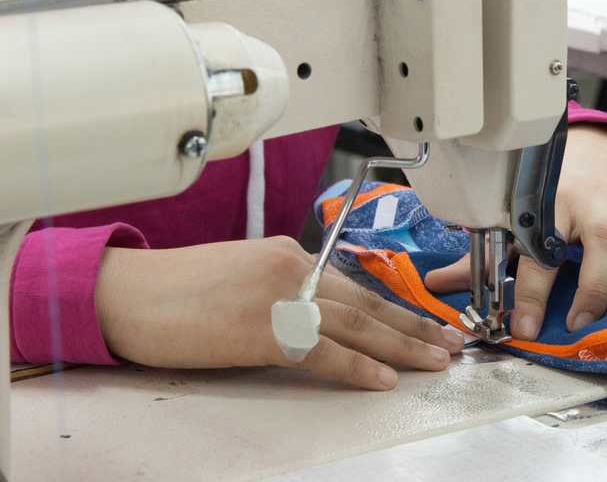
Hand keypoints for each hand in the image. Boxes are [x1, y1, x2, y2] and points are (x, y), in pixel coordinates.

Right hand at [95, 236, 464, 389]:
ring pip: (357, 324)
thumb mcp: (245, 275)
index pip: (356, 285)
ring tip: (436, 361)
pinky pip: (322, 351)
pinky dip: (357, 366)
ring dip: (402, 345)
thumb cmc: (178, 289)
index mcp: (290, 254)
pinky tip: (383, 379)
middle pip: (368, 302)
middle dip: (415, 325)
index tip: (425, 322)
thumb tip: (320, 313)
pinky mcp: (261, 329)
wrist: (128, 294)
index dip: (395, 307)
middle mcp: (293, 268)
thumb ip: (288, 288)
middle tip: (451, 342)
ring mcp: (279, 297)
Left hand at [425, 124, 606, 339]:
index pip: (541, 247)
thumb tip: (439, 283)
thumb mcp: (516, 215)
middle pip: (604, 240)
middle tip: (579, 326)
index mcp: (553, 197)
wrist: (599, 149)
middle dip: (593, 288)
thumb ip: (484, 254)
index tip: (523, 326)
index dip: (531, 291)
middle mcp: (597, 201)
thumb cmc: (554, 188)